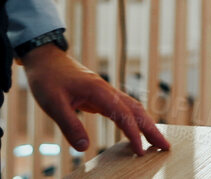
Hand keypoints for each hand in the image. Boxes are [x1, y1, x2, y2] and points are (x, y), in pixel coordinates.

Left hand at [22, 44, 169, 154]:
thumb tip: (84, 148)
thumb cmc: (48, 78)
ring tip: (156, 141)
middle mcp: (107, 90)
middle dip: (151, 129)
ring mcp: (105, 91)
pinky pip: (122, 108)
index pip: (123, 114)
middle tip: (165, 147)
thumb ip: (70, 125)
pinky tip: (135, 129)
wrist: (45, 58)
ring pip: (132, 108)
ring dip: (146, 124)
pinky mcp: (100, 95)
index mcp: (98, 91)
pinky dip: (133, 119)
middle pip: (136, 110)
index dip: (134, 133)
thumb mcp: (53, 104)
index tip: (141, 151)